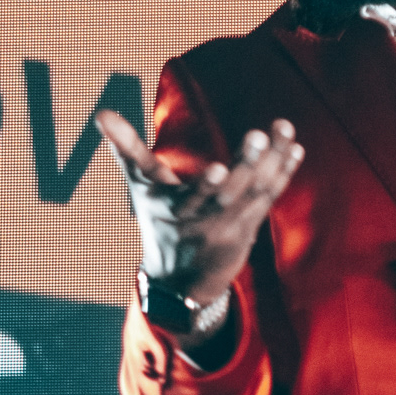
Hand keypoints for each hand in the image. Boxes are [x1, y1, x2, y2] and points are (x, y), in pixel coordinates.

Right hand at [95, 110, 302, 305]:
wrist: (181, 281)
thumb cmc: (158, 221)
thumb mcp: (140, 188)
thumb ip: (125, 149)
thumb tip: (101, 113)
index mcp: (176, 212)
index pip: (192, 199)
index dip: (207, 186)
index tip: (220, 169)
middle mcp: (205, 222)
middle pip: (230, 195)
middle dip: (248, 165)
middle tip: (260, 135)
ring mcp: (231, 226)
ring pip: (256, 193)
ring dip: (273, 161)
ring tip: (284, 129)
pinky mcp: (250, 226)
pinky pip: (269, 198)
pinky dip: (283, 174)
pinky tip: (294, 149)